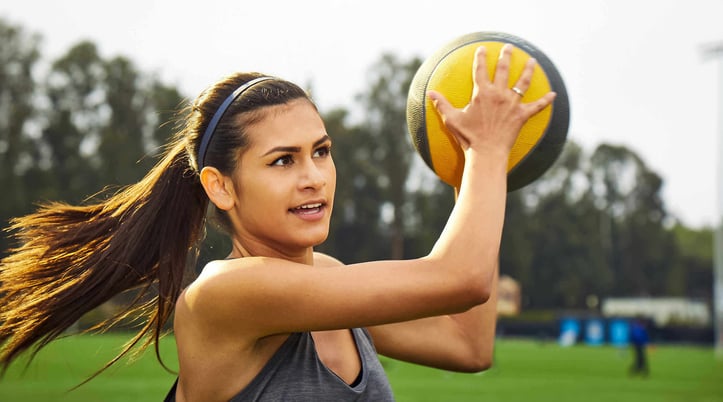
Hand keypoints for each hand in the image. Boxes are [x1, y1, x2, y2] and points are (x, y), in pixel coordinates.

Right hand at [427, 45, 555, 155]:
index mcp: (481, 93)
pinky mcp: (522, 116)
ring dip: (528, 70)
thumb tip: (430, 93)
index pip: (480, 69)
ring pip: (522, 82)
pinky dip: (546, 100)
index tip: (482, 49)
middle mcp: (498, 94)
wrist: (486, 153)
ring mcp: (512, 104)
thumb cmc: (468, 137)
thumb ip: (442, 104)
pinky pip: (537, 106)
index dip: (481, 58)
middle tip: (509, 47)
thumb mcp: (451, 120)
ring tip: (531, 60)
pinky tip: (554, 94)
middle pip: (503, 69)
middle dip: (506, 56)